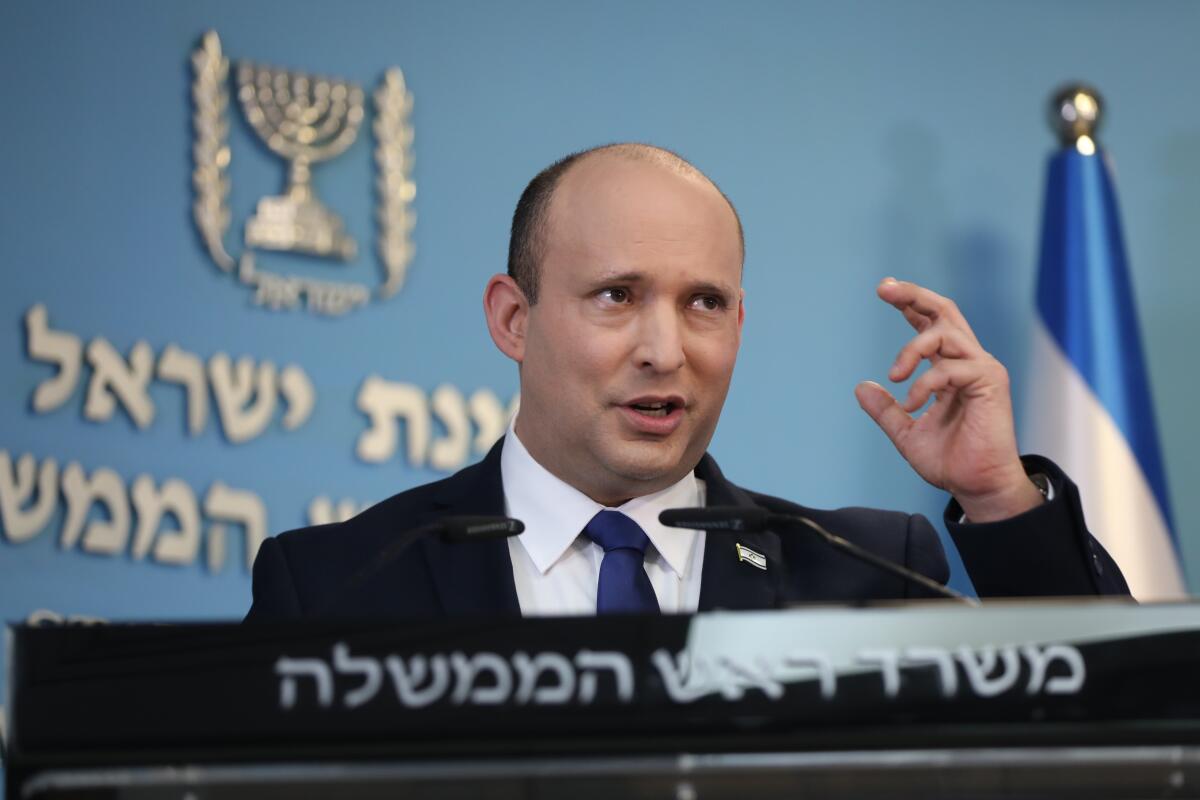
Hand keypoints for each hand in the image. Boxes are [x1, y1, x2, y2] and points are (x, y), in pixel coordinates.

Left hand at [854, 278, 1043, 522]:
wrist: (976, 486)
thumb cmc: (949, 460)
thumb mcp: (905, 432)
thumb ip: (886, 410)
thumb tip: (861, 386)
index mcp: (950, 368)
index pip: (930, 324)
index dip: (909, 304)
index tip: (884, 289)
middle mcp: (968, 361)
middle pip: (945, 311)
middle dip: (913, 295)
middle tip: (883, 289)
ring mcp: (982, 369)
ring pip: (945, 334)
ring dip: (912, 349)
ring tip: (895, 375)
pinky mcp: (990, 382)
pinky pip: (951, 368)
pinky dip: (925, 384)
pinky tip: (912, 404)